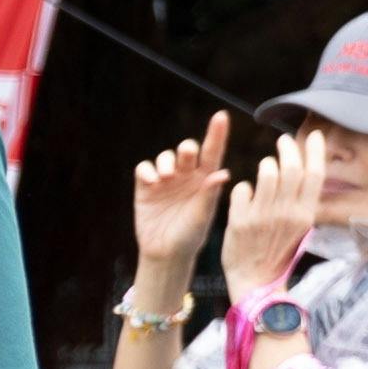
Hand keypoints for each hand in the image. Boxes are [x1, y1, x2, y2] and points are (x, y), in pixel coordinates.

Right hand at [126, 112, 232, 276]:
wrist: (164, 252)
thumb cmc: (190, 236)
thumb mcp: (203, 216)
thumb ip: (209, 194)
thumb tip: (222, 173)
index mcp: (206, 180)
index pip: (213, 152)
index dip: (217, 134)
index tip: (221, 116)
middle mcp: (187, 176)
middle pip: (187, 150)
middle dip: (186, 149)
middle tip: (186, 156)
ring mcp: (166, 180)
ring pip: (165, 156)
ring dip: (166, 161)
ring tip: (165, 177)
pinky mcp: (145, 187)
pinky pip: (144, 168)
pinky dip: (147, 170)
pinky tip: (151, 182)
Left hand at [222, 127, 328, 313]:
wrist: (255, 282)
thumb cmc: (278, 252)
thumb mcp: (298, 228)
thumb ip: (301, 202)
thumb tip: (303, 170)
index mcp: (306, 215)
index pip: (315, 174)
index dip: (314, 151)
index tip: (313, 135)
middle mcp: (287, 214)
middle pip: (292, 168)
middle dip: (288, 148)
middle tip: (283, 140)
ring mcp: (263, 217)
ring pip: (267, 174)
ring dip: (266, 163)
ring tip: (266, 164)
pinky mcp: (240, 222)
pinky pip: (242, 190)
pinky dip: (243, 186)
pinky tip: (245, 192)